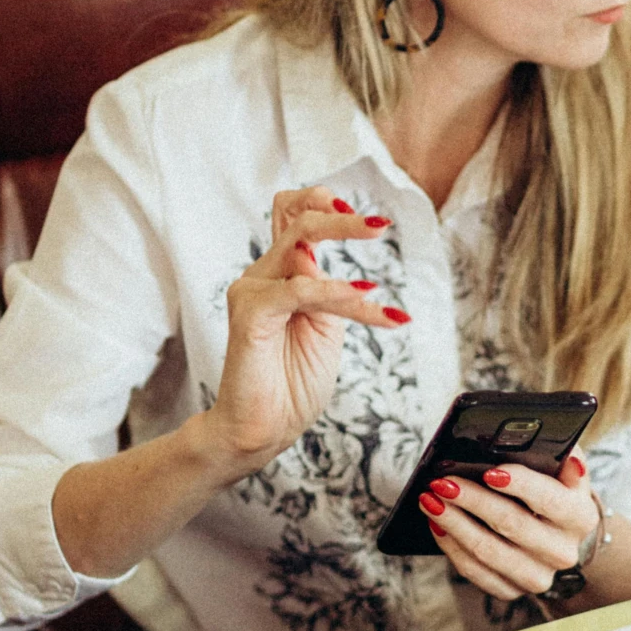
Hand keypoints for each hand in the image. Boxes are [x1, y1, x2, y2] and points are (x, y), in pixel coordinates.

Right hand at [205, 188, 406, 472]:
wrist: (263, 429)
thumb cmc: (293, 382)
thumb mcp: (327, 327)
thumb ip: (329, 290)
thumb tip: (317, 255)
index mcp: (282, 275)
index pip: (291, 214)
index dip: (321, 201)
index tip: (366, 218)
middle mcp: (263, 275)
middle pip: (296, 218)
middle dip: (343, 219)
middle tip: (380, 226)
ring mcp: (252, 291)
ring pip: (300, 244)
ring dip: (345, 248)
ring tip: (378, 275)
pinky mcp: (250, 314)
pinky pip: (298, 290)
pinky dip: (336, 291)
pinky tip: (365, 297)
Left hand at [419, 450, 598, 599]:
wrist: (557, 540)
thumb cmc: (554, 495)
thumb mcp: (565, 473)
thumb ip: (561, 454)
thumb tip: (549, 442)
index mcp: (580, 517)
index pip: (550, 499)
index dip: (520, 485)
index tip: (490, 472)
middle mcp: (562, 552)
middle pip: (511, 524)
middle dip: (473, 500)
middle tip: (442, 482)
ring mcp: (537, 576)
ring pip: (487, 551)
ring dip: (453, 523)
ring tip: (429, 500)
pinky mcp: (511, 590)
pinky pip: (474, 571)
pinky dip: (451, 546)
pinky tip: (436, 525)